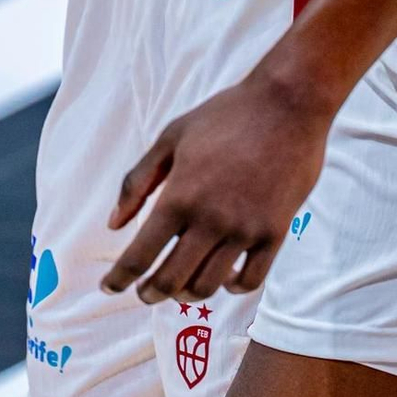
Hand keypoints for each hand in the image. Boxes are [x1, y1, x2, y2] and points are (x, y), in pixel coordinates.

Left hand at [103, 62, 330, 302]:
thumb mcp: (172, 137)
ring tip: (181, 286)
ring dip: (187, 294)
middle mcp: (210, 220)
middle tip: (145, 291)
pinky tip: (223, 277)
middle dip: (150, 293)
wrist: (288, 103)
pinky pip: (250, 280)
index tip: (108, 287)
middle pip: (171, 281)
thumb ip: (138, 181)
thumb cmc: (227, 115)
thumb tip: (113, 224)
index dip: (119, 279)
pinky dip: (231, 287)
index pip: (140, 255)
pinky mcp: (275, 232)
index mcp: (179, 196)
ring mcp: (245, 229)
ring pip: (208, 287)